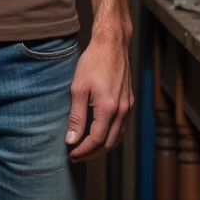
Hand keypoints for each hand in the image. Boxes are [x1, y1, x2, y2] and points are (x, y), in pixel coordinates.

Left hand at [65, 26, 133, 159]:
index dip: (82, 150)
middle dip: (92, 153)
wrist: (111, 44)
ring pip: (118, 137)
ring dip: (102, 147)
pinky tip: (100, 135)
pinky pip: (122, 127)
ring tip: (86, 149)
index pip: (96, 140)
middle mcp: (122, 110)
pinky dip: (111, 136)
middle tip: (75, 155)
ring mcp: (128, 106)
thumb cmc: (93, 62)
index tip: (70, 154)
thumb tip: (71, 139)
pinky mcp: (129, 101)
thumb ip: (76, 117)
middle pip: (109, 143)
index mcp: (108, 108)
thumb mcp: (78, 89)